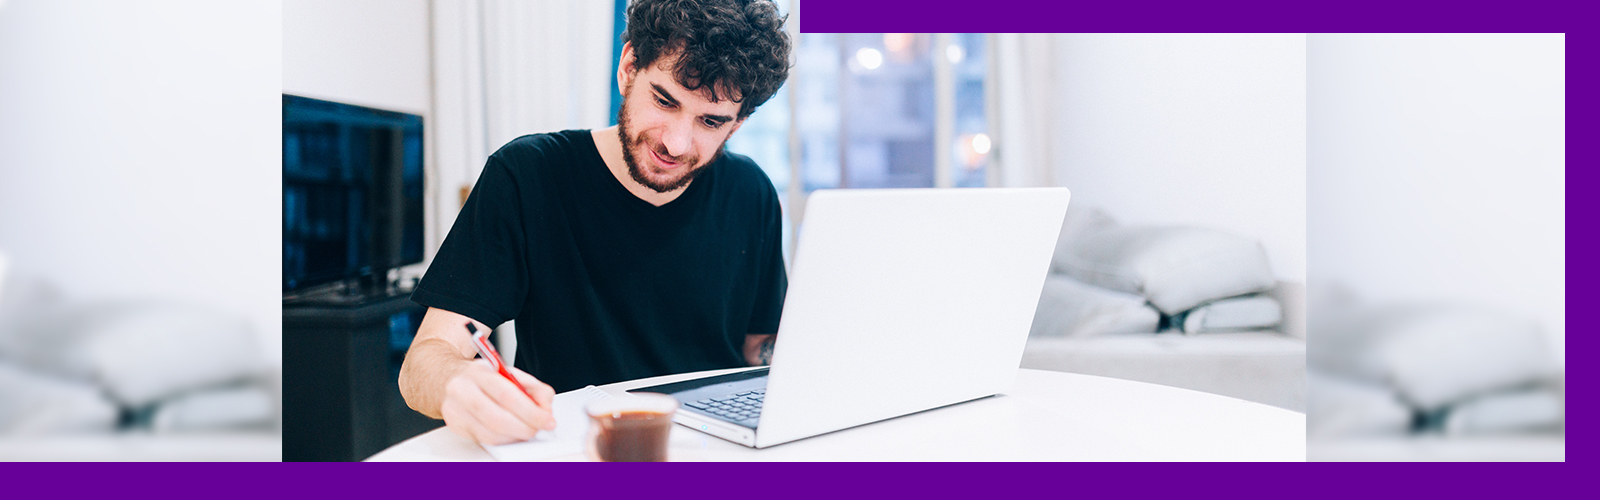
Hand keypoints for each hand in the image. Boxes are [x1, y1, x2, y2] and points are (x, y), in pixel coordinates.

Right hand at [439, 361, 556, 445]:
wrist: (446, 379)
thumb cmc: (480, 376)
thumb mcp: (507, 371)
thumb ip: (532, 387)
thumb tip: (545, 407)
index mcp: (479, 373)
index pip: (507, 395)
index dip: (530, 411)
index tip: (547, 419)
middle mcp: (463, 391)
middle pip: (497, 418)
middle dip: (524, 427)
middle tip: (538, 428)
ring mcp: (455, 410)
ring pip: (489, 434)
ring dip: (514, 436)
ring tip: (526, 430)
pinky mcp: (455, 426)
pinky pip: (483, 440)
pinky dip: (503, 440)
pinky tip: (511, 433)